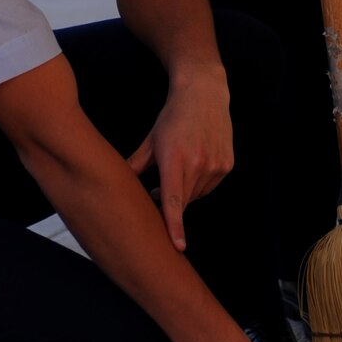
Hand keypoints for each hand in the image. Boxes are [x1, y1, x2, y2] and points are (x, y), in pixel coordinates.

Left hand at [126, 68, 232, 250]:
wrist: (204, 95)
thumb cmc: (173, 118)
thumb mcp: (150, 141)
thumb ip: (134, 166)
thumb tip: (114, 187)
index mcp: (174, 159)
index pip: (174, 200)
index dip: (175, 225)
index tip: (178, 246)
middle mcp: (198, 164)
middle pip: (182, 201)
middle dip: (168, 201)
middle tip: (156, 187)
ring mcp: (215, 165)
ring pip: (196, 196)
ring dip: (184, 192)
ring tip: (177, 169)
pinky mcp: (227, 165)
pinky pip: (209, 187)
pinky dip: (199, 184)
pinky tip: (194, 164)